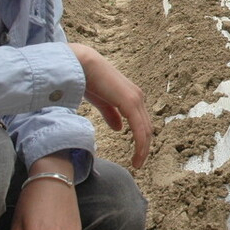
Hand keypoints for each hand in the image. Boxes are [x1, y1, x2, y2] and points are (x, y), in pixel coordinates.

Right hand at [68, 43, 151, 167]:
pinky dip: (140, 143)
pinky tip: (136, 155)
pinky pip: (139, 127)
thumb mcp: (101, 102)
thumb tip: (119, 129)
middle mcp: (138, 97)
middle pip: (147, 128)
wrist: (82, 65)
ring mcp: (136, 99)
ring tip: (137, 164)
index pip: (142, 123)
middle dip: (144, 148)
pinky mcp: (130, 102)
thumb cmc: (88, 80)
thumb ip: (111, 114)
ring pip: (146, 130)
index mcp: (132, 97)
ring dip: (143, 149)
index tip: (136, 156)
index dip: (141, 141)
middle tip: (137, 164)